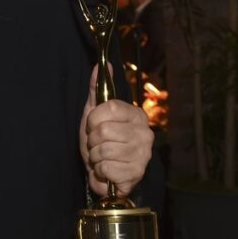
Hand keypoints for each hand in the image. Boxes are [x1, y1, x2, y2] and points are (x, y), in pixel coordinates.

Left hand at [79, 65, 152, 197]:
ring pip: (104, 150)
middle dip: (92, 140)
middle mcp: (145, 133)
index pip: (109, 108)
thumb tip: (100, 65)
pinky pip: (107, 168)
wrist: (104, 172)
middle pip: (104, 131)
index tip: (93, 125)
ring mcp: (143, 154)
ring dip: (95, 156)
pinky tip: (107, 170)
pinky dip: (100, 170)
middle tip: (97, 144)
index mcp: (136, 115)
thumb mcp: (94, 114)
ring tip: (101, 157)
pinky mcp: (137, 173)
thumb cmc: (100, 141)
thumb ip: (97, 90)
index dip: (94, 119)